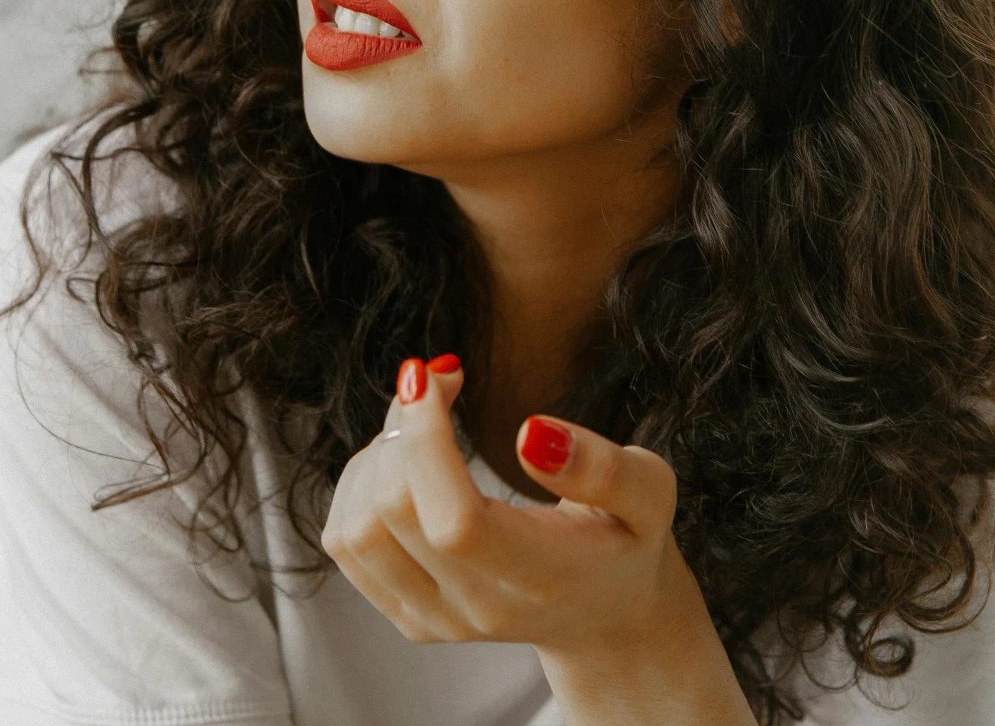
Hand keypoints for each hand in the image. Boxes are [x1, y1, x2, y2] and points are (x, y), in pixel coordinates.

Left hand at [322, 356, 754, 725]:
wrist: (605, 615)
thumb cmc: (625, 539)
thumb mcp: (649, 492)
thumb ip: (603, 468)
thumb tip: (530, 434)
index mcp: (540, 580)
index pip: (455, 522)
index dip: (426, 441)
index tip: (432, 374)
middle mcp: (478, 611)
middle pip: (393, 516)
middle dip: (402, 427)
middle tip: (441, 379)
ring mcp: (435, 622)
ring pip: (355, 529)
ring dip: (376, 455)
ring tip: (427, 424)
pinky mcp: (406, 616)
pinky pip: (345, 544)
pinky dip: (359, 486)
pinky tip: (404, 462)